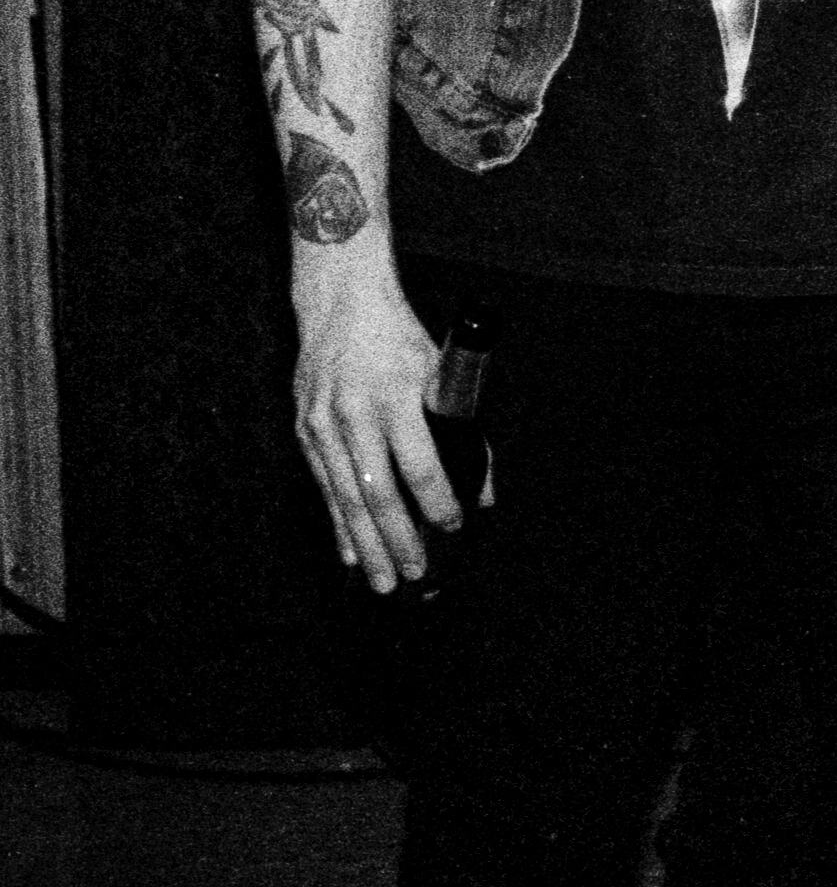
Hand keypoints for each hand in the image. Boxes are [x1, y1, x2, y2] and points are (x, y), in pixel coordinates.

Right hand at [291, 254, 457, 592]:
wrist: (340, 305)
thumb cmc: (399, 339)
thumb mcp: (441, 372)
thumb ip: (464, 429)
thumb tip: (482, 490)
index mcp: (395, 397)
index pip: (419, 464)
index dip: (436, 502)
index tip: (453, 528)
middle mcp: (354, 415)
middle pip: (378, 492)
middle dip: (397, 540)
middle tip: (415, 575)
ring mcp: (323, 426)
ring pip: (347, 499)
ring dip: (367, 546)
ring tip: (384, 582)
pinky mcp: (305, 432)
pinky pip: (325, 489)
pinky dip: (339, 526)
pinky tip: (350, 556)